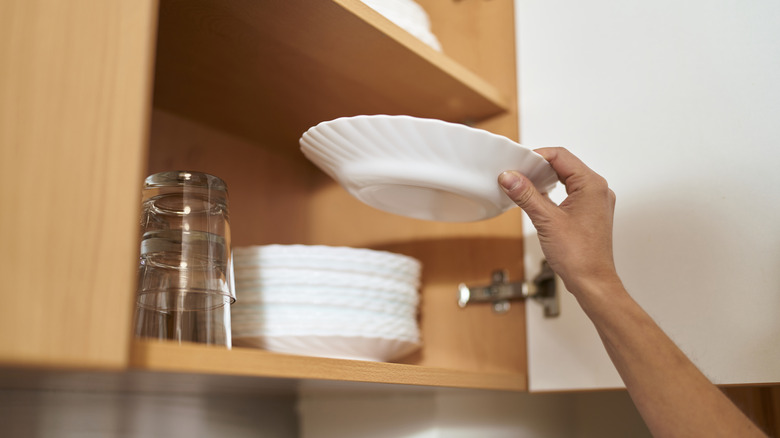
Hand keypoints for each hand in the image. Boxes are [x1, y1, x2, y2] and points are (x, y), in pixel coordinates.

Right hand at [498, 147, 618, 295]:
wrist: (592, 282)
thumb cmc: (579, 256)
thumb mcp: (546, 220)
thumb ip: (526, 195)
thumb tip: (510, 177)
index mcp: (592, 185)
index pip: (561, 156)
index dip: (536, 156)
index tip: (517, 163)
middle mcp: (598, 190)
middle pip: (564, 165)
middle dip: (539, 168)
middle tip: (517, 173)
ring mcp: (596, 202)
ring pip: (568, 179)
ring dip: (546, 180)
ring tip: (525, 186)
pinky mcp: (590, 214)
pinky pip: (571, 193)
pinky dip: (553, 193)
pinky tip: (539, 200)